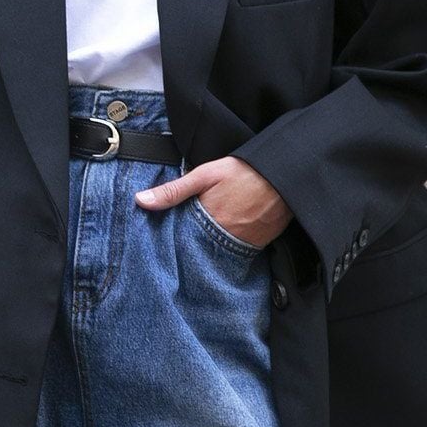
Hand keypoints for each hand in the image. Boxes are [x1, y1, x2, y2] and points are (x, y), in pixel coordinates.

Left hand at [135, 156, 291, 249]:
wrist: (285, 177)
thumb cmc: (244, 172)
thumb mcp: (205, 175)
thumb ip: (173, 191)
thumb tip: (141, 201)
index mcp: (207, 221)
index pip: (181, 240)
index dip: (172, 241)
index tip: (163, 243)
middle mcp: (225, 238)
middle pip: (199, 250)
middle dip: (189, 249)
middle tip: (182, 246)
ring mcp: (243, 244)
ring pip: (218, 253)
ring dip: (209, 249)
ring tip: (203, 242)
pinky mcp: (259, 245)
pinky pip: (238, 252)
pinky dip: (229, 249)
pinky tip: (224, 240)